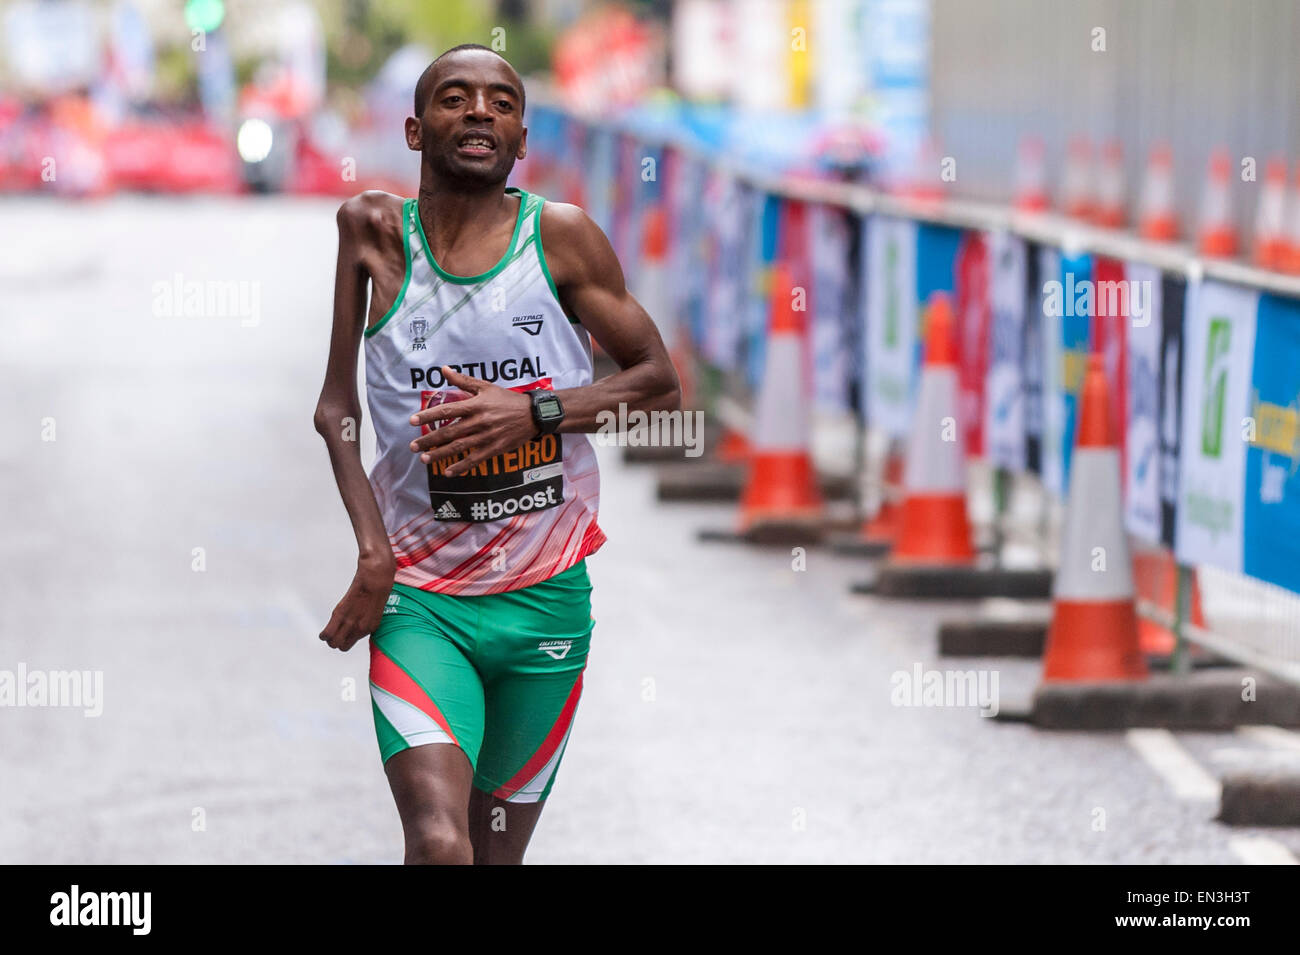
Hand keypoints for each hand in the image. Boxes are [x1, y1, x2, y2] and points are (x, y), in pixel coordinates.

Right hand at [318, 555, 394, 651]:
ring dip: (329, 639)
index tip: (344, 632)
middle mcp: (361, 628)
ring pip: (334, 643)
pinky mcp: (341, 614)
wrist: (375, 579)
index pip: (355, 643)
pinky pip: (328, 633)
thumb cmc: (376, 590)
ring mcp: (351, 622)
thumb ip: (366, 619)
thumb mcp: (375, 609)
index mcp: (370, 628)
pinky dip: (323, 635)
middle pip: (342, 646)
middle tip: (334, 632)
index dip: (347, 639)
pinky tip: (323, 633)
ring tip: (328, 633)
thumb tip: (356, 623)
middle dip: (337, 641)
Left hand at [408, 366, 536, 476]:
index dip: (428, 415)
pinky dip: (461, 466)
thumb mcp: (486, 387)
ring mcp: (487, 436)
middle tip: (413, 446)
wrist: (533, 415)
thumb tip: (444, 370)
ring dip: (440, 454)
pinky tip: (448, 471)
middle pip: (449, 432)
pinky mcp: (495, 448)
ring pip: (459, 447)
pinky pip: (475, 459)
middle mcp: (479, 421)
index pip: (447, 410)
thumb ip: (463, 380)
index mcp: (475, 405)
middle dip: (429, 440)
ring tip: (424, 459)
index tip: (412, 420)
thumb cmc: (507, 399)